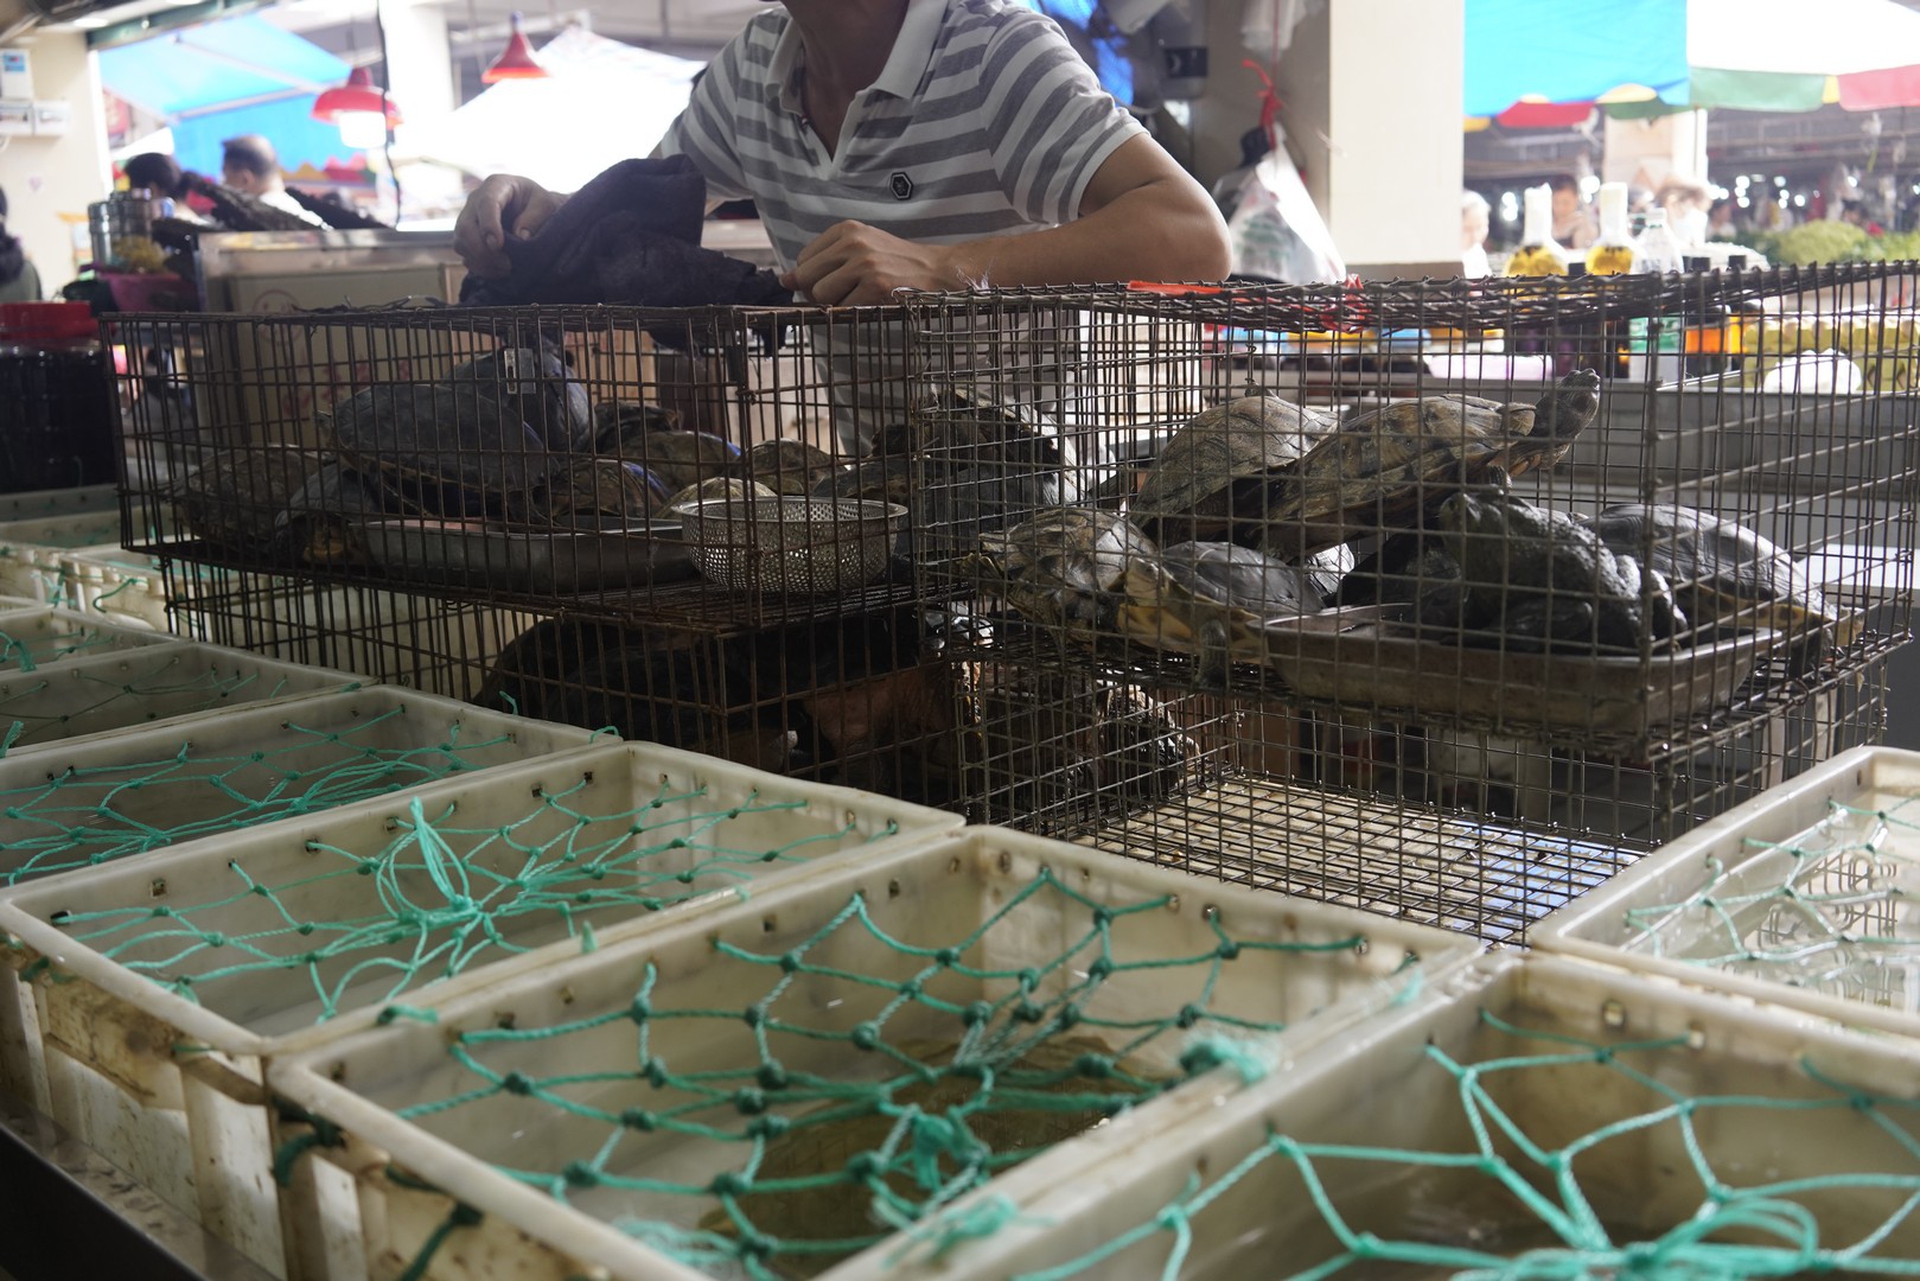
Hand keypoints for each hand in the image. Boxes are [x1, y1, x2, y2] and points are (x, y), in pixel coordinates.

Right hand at [453, 174, 568, 277]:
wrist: (536, 210)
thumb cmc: (540, 204)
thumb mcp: (547, 205)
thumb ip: (535, 218)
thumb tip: (521, 237)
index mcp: (496, 185)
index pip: (485, 203)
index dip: (488, 225)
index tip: (497, 246)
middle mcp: (476, 201)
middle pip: (465, 227)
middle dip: (482, 250)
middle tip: (507, 264)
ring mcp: (469, 219)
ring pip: (461, 243)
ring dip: (481, 261)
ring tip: (506, 268)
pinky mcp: (468, 238)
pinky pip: (465, 255)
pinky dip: (480, 267)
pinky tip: (500, 271)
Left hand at [780, 221, 961, 304]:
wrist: (937, 271)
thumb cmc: (895, 262)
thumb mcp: (860, 247)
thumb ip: (824, 260)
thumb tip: (785, 280)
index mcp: (846, 229)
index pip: (804, 260)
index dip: (812, 278)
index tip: (832, 282)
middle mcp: (852, 243)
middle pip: (807, 277)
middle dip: (817, 293)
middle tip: (844, 294)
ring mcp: (864, 265)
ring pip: (821, 295)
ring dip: (835, 304)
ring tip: (859, 296)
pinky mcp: (875, 287)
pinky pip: (843, 309)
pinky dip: (852, 312)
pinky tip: (870, 302)